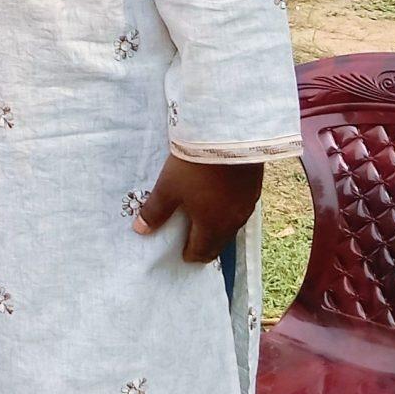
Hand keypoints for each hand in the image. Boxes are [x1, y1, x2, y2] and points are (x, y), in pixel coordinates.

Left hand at [133, 156, 263, 263]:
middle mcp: (233, 221)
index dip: (190, 255)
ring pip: (231, 227)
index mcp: (212, 227)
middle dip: (205, 246)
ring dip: (217, 230)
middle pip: (218, 243)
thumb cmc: (194, 167)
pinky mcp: (254, 189)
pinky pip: (239, 210)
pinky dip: (228, 213)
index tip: (182, 255)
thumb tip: (140, 230)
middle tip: (192, 244)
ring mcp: (246, 206)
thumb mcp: (168, 188)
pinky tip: (221, 203)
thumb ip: (155, 211)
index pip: (202, 251)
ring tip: (204, 224)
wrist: (229, 138)